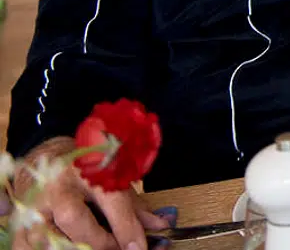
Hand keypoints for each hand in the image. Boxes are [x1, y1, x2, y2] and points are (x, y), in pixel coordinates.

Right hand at [12, 136, 171, 249]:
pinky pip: (30, 244)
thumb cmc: (85, 168)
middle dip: (98, 241)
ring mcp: (34, 203)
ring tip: (92, 247)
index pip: (110, 199)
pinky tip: (70, 245)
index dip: (126, 227)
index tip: (139, 248)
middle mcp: (58, 184)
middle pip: (73, 218)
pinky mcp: (20, 220)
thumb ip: (135, 206)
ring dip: (73, 246)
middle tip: (115, 248)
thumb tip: (159, 227)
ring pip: (48, 235)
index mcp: (88, 168)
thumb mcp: (113, 179)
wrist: (45, 158)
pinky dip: (52, 248)